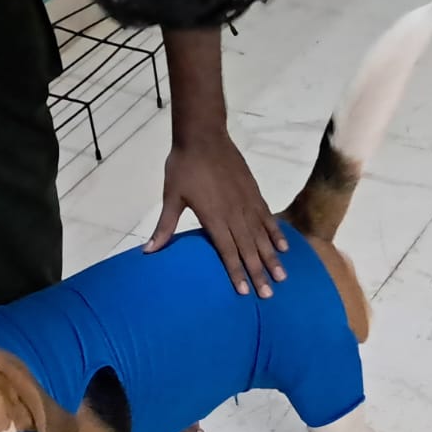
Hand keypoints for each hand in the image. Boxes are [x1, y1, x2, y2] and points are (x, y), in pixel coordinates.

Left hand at [146, 134, 288, 296]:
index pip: (227, 251)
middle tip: (268, 295)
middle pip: (248, 249)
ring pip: (262, 236)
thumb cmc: (183, 167)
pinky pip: (268, 218)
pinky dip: (276, 233)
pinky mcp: (255, 193)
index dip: (236, 272)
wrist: (203, 136)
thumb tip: (148, 251)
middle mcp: (234, 213)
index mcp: (214, 217)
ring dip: (271, 258)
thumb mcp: (171, 197)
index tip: (244, 292)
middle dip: (258, 273)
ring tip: (281, 277)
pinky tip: (283, 248)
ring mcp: (247, 203)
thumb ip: (165, 227)